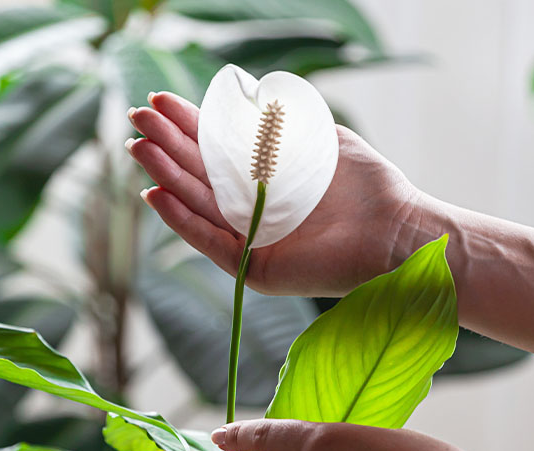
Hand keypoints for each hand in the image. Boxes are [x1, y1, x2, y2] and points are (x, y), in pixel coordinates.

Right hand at [127, 92, 420, 296]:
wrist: (396, 231)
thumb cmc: (367, 186)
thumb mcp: (322, 139)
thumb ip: (284, 123)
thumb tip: (245, 99)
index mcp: (266, 177)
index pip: (217, 148)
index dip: (187, 125)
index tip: (160, 101)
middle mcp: (254, 208)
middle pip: (199, 174)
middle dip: (166, 145)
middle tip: (137, 118)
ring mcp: (252, 239)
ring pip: (198, 205)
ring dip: (166, 177)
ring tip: (138, 150)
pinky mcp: (257, 268)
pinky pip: (211, 242)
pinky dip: (182, 221)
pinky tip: (156, 195)